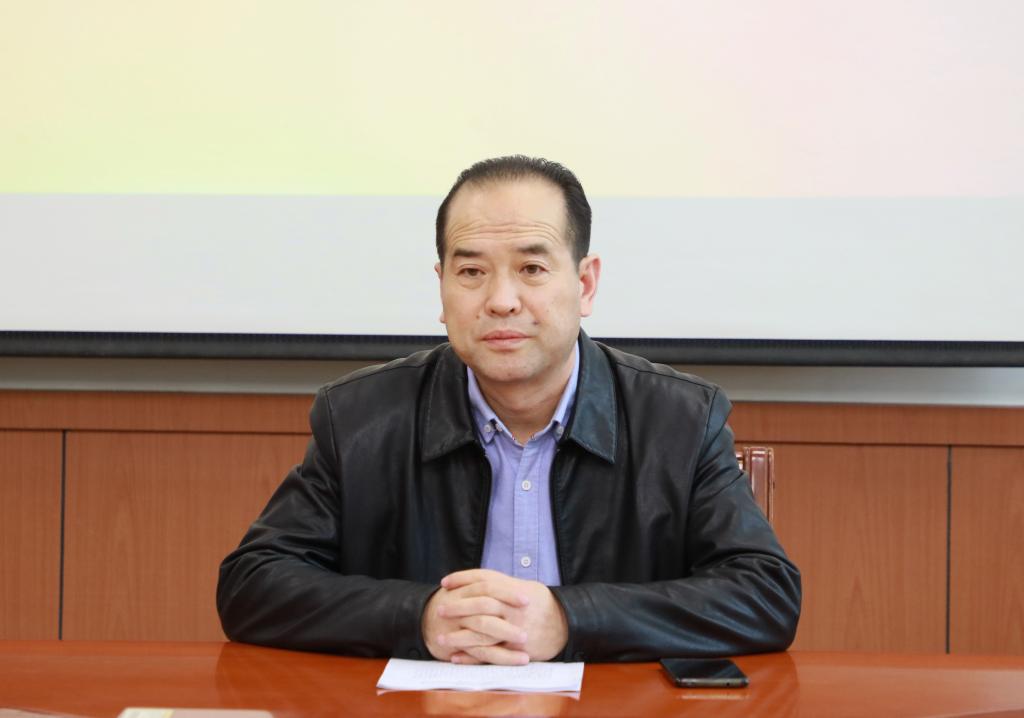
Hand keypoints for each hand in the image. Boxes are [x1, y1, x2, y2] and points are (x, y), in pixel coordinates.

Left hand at [422, 569, 568, 664]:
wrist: (567, 626)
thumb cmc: (543, 605)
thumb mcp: (527, 587)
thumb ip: (503, 585)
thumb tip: (478, 581)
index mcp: (514, 590)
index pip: (484, 579)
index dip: (462, 578)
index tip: (445, 582)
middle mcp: (513, 609)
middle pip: (479, 604)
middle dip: (457, 607)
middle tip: (440, 609)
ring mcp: (514, 630)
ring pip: (481, 633)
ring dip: (458, 636)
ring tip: (440, 638)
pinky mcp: (516, 651)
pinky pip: (490, 655)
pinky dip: (471, 657)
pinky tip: (455, 656)